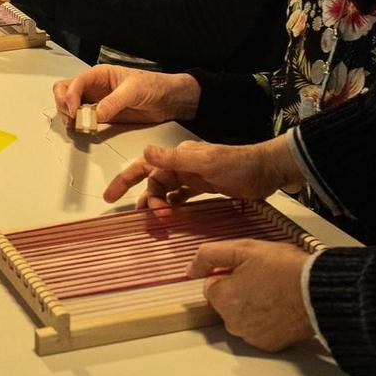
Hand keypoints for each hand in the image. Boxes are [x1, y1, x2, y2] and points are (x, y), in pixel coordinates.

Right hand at [53, 65, 200, 129]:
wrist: (169, 100)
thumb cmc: (154, 86)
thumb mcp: (134, 90)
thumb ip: (114, 102)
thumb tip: (95, 115)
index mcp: (99, 74)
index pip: (75, 82)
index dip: (70, 96)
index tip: (74, 111)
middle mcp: (93, 87)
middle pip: (65, 91)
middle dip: (63, 104)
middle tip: (72, 119)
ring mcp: (95, 101)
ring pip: (69, 105)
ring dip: (67, 116)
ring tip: (76, 126)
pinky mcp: (101, 116)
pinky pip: (82, 119)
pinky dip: (77, 124)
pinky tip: (83, 129)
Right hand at [103, 135, 303, 204]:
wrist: (266, 171)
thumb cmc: (237, 164)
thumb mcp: (204, 162)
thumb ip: (173, 159)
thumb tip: (144, 152)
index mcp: (177, 157)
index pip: (143, 167)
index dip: (124, 180)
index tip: (109, 197)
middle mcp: (181, 166)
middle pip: (153, 183)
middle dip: (145, 200)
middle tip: (145, 219)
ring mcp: (192, 178)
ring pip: (166, 193)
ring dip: (159, 206)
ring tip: (161, 223)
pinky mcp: (204, 188)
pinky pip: (181, 198)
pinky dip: (174, 207)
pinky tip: (172, 218)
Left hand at [190, 238, 316, 351]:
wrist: (319, 292)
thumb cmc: (285, 269)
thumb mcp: (244, 249)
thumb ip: (210, 255)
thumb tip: (190, 269)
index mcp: (222, 298)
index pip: (212, 285)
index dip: (230, 273)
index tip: (249, 269)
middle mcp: (232, 322)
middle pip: (226, 302)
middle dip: (239, 291)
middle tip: (264, 279)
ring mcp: (251, 336)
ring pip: (242, 317)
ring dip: (252, 307)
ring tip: (275, 293)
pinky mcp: (269, 345)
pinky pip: (260, 330)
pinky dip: (267, 321)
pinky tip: (281, 308)